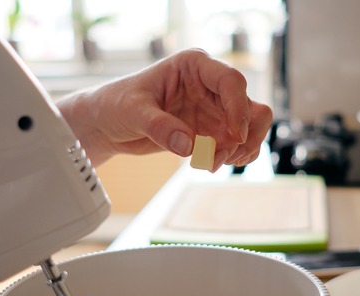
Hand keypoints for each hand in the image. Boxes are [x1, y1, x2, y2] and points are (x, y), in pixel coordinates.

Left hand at [58, 49, 272, 171]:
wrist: (107, 122)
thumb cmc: (116, 104)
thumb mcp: (133, 112)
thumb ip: (159, 126)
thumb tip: (189, 146)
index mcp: (194, 66)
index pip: (232, 82)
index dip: (238, 109)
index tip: (232, 137)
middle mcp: (210, 85)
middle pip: (252, 107)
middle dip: (243, 137)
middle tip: (219, 158)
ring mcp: (214, 109)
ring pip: (250, 128)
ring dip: (239, 151)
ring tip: (210, 164)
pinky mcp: (211, 130)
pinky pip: (238, 145)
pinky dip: (231, 158)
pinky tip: (207, 163)